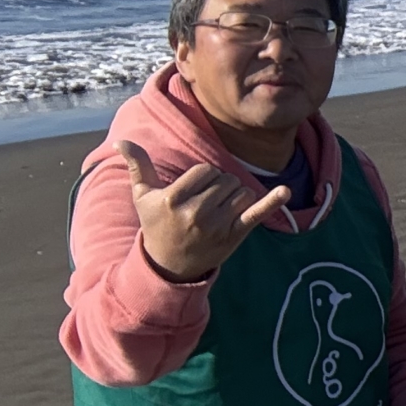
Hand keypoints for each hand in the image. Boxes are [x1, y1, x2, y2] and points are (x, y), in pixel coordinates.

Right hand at [118, 140, 291, 281]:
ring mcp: (217, 225)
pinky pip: (256, 213)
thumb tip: (121, 141)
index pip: (205, 171)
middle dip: (219, 186)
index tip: (194, 191)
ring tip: (218, 210)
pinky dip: (272, 201)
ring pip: (242, 191)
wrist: (169, 264)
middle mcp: (195, 212)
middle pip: (225, 179)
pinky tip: (285, 191)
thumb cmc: (156, 224)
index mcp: (173, 199)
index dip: (203, 178)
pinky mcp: (234, 235)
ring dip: (235, 196)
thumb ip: (137, 166)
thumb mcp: (142, 196)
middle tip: (205, 203)